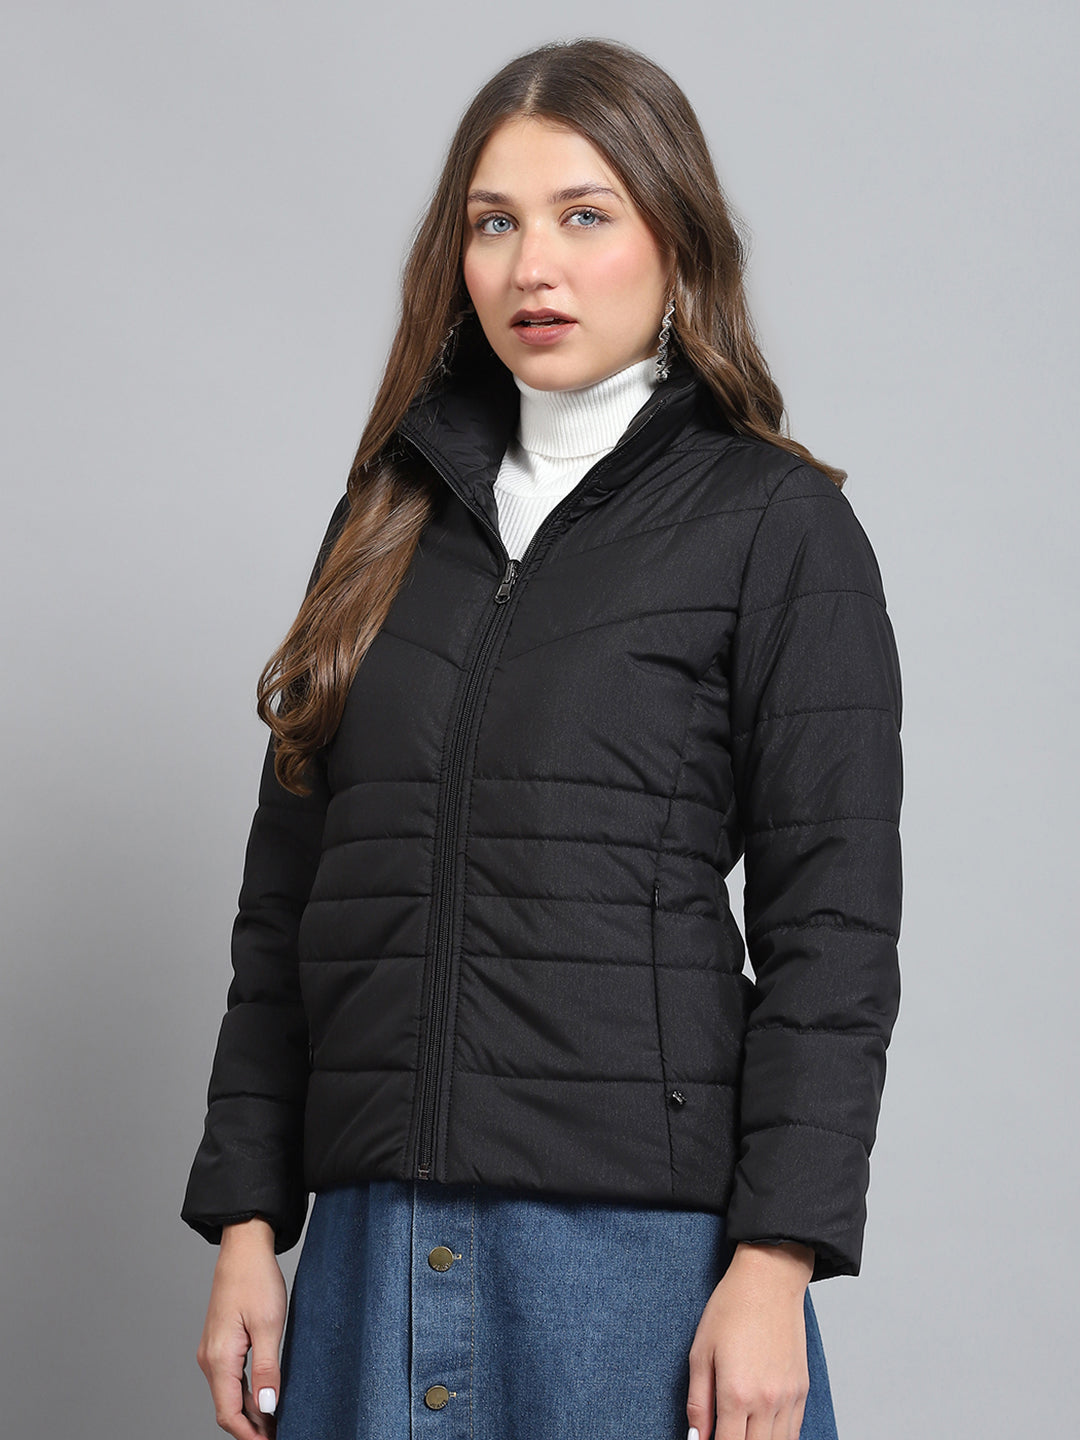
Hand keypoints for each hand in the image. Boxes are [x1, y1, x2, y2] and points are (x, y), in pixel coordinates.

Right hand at [196, 1217, 285, 1438]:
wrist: (243, 1248)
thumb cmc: (256, 1279)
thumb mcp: (269, 1325)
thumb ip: (267, 1369)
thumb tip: (267, 1407)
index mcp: (219, 1358)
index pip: (229, 1414)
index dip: (250, 1435)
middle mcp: (209, 1359)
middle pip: (227, 1408)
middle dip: (251, 1427)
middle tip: (279, 1433)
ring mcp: (212, 1351)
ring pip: (228, 1394)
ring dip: (250, 1411)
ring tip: (276, 1421)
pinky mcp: (219, 1343)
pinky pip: (230, 1378)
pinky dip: (246, 1393)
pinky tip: (265, 1395)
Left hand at [686, 1240, 813, 1439]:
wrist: (769, 1280)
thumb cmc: (731, 1309)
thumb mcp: (701, 1352)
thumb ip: (698, 1401)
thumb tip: (697, 1437)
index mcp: (736, 1393)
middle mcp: (766, 1401)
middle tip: (723, 1434)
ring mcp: (788, 1397)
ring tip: (742, 1431)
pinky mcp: (801, 1390)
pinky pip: (793, 1431)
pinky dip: (778, 1438)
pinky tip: (763, 1431)